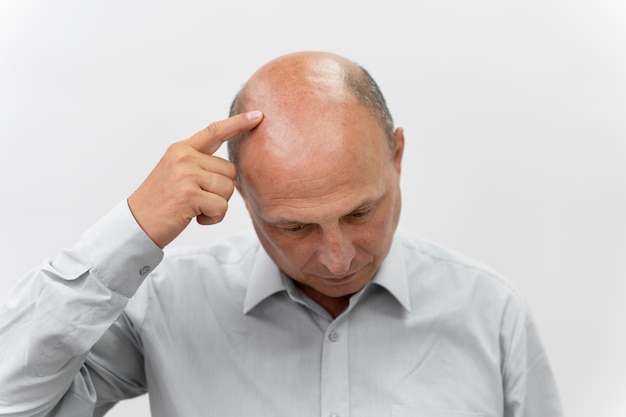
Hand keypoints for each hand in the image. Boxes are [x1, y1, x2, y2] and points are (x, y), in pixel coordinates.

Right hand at [128, 111, 262, 247]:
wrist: (136, 224)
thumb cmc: (161, 203)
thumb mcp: (177, 174)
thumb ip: (199, 165)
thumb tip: (231, 169)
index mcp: (181, 149)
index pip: (214, 131)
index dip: (238, 123)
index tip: (258, 116)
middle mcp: (184, 157)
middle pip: (230, 171)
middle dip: (220, 191)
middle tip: (197, 200)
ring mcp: (186, 174)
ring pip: (228, 189)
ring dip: (217, 205)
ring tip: (194, 208)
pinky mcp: (189, 194)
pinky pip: (222, 206)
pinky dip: (213, 218)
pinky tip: (195, 218)